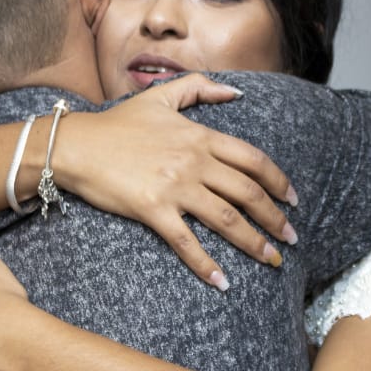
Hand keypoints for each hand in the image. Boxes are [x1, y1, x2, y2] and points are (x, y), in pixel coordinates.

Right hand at [54, 74, 297, 288]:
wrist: (76, 145)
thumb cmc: (116, 124)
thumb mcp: (160, 97)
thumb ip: (200, 87)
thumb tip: (236, 93)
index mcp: (200, 136)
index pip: (253, 160)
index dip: (279, 182)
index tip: (293, 200)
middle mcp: (194, 162)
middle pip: (248, 193)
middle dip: (275, 219)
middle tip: (291, 238)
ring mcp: (175, 187)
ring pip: (227, 219)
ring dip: (254, 243)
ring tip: (272, 260)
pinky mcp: (154, 210)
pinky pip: (187, 242)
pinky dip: (207, 265)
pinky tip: (222, 282)